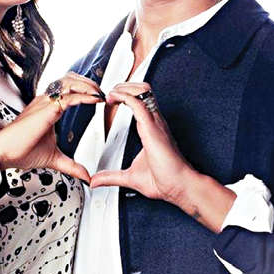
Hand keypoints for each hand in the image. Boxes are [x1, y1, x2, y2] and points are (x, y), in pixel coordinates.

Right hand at [0, 72, 103, 182]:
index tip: (98, 96)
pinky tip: (95, 100)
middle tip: (102, 92)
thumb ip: (72, 165)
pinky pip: (69, 97)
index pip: (66, 88)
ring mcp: (45, 103)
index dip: (83, 88)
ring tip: (100, 93)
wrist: (5, 153)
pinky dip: (85, 96)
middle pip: (69, 79)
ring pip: (69, 82)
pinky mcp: (47, 109)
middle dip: (88, 82)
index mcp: (46, 107)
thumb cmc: (21, 152)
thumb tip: (86, 176)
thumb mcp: (54, 158)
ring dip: (88, 86)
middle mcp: (45, 101)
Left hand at [90, 82, 190, 203]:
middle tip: (108, 93)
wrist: (178, 186)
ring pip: (141, 91)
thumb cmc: (163, 181)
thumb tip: (96, 180)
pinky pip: (138, 103)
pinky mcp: (152, 127)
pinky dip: (124, 96)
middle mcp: (154, 122)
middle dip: (123, 86)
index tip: (110, 99)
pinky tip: (113, 98)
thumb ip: (111, 176)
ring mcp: (155, 122)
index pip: (139, 102)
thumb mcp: (130, 177)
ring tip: (110, 93)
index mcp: (151, 129)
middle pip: (141, 90)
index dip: (125, 95)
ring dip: (123, 88)